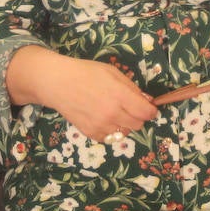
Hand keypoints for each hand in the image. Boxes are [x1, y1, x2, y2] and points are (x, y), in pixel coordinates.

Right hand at [41, 55, 157, 142]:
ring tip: (113, 112)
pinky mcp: (90, 133)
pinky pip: (109, 138)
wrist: (57, 83)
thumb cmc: (86, 73)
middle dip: (138, 117)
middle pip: (138, 125)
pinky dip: (110, 131)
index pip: (146, 112)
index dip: (151, 111)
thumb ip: (131, 88)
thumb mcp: (112, 72)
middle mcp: (112, 113)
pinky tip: (102, 118)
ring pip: (124, 133)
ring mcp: (101, 126)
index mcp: (120, 95)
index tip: (149, 108)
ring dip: (123, 124)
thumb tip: (147, 101)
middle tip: (129, 108)